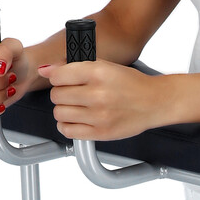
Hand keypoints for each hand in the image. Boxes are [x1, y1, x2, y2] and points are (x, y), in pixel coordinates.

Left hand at [37, 58, 173, 139]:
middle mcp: (97, 94)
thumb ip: (73, 67)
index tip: (63, 80)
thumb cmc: (130, 83)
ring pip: (60, 113)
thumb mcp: (104, 66)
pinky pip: (69, 131)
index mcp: (98, 72)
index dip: (57, 77)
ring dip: (63, 110)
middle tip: (72, 94)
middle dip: (61, 94)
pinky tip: (76, 120)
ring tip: (75, 107)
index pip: (58, 76)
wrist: (153, 102)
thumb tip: (45, 70)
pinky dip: (67, 125)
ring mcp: (99, 116)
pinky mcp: (101, 132)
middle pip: (57, 96)